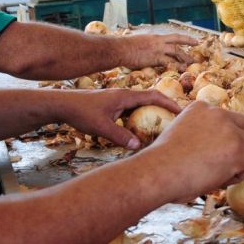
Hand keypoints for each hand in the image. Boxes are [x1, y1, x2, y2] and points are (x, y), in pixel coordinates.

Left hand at [59, 89, 181, 149]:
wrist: (62, 105)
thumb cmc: (81, 113)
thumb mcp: (101, 127)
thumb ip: (120, 137)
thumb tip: (138, 146)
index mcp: (126, 97)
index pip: (154, 96)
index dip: (169, 103)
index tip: (181, 111)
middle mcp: (124, 96)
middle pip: (150, 99)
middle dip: (164, 108)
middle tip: (176, 120)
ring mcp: (118, 100)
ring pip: (141, 106)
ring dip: (151, 113)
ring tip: (161, 126)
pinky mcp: (112, 106)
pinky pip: (131, 111)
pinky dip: (139, 118)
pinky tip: (138, 130)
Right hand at [118, 34, 197, 69]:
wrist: (120, 48)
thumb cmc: (124, 46)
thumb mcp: (138, 41)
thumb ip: (146, 44)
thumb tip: (146, 48)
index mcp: (155, 37)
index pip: (174, 37)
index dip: (185, 39)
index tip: (195, 41)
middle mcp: (159, 42)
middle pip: (178, 45)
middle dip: (187, 52)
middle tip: (195, 57)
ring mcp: (158, 49)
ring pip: (176, 53)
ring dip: (185, 59)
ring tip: (192, 64)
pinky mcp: (155, 58)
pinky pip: (169, 62)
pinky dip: (177, 66)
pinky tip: (182, 70)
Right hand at [143, 102, 243, 201]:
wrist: (158, 172)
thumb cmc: (162, 162)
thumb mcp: (180, 133)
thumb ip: (201, 132)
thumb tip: (218, 146)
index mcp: (202, 107)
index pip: (229, 119)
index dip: (226, 138)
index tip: (212, 153)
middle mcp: (218, 114)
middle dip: (240, 146)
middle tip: (223, 164)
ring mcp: (230, 131)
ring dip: (237, 163)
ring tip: (215, 174)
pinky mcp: (237, 151)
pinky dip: (237, 176)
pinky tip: (218, 180)